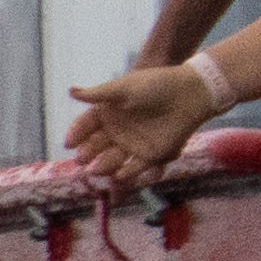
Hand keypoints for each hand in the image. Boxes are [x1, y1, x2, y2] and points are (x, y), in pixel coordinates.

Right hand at [61, 63, 217, 186]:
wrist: (191, 92)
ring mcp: (131, 144)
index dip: (77, 133)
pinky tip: (120, 175)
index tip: (69, 142)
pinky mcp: (150, 155)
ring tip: (97, 169)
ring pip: (111, 160)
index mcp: (108, 112)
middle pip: (96, 146)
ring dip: (103, 166)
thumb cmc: (157, 85)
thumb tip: (70, 92)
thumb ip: (99, 94)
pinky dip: (128, 173)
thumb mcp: (124, 87)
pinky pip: (134, 168)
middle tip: (82, 158)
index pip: (86, 125)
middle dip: (88, 153)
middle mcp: (116, 131)